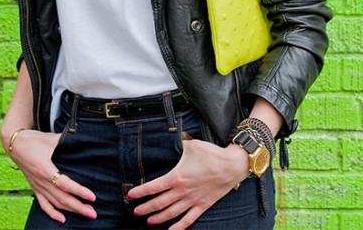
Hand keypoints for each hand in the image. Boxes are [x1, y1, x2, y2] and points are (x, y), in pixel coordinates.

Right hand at [7, 129, 96, 222]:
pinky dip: (53, 213)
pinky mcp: (35, 188)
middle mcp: (41, 181)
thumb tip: (83, 140)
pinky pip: (44, 205)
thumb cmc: (34, 140)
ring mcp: (37, 186)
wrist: (15, 144)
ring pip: (55, 203)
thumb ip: (67, 141)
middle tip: (93, 213)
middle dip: (79, 207)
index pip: (65, 184)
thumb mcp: (51, 139)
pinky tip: (63, 219)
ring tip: (86, 213)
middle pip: (62, 198)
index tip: (92, 196)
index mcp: (45, 168)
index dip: (79, 191)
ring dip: (71, 210)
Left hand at [127, 139, 250, 228]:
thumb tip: (172, 141)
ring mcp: (192, 200)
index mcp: (176, 177)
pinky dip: (178, 227)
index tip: (130, 195)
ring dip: (158, 218)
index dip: (140, 192)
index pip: (153, 187)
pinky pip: (188, 219)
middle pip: (159, 203)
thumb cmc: (211, 154)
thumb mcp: (191, 145)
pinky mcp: (202, 205)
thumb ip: (179, 146)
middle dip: (145, 208)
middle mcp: (182, 191)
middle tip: (136, 211)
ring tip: (148, 221)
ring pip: (170, 213)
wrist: (231, 165)